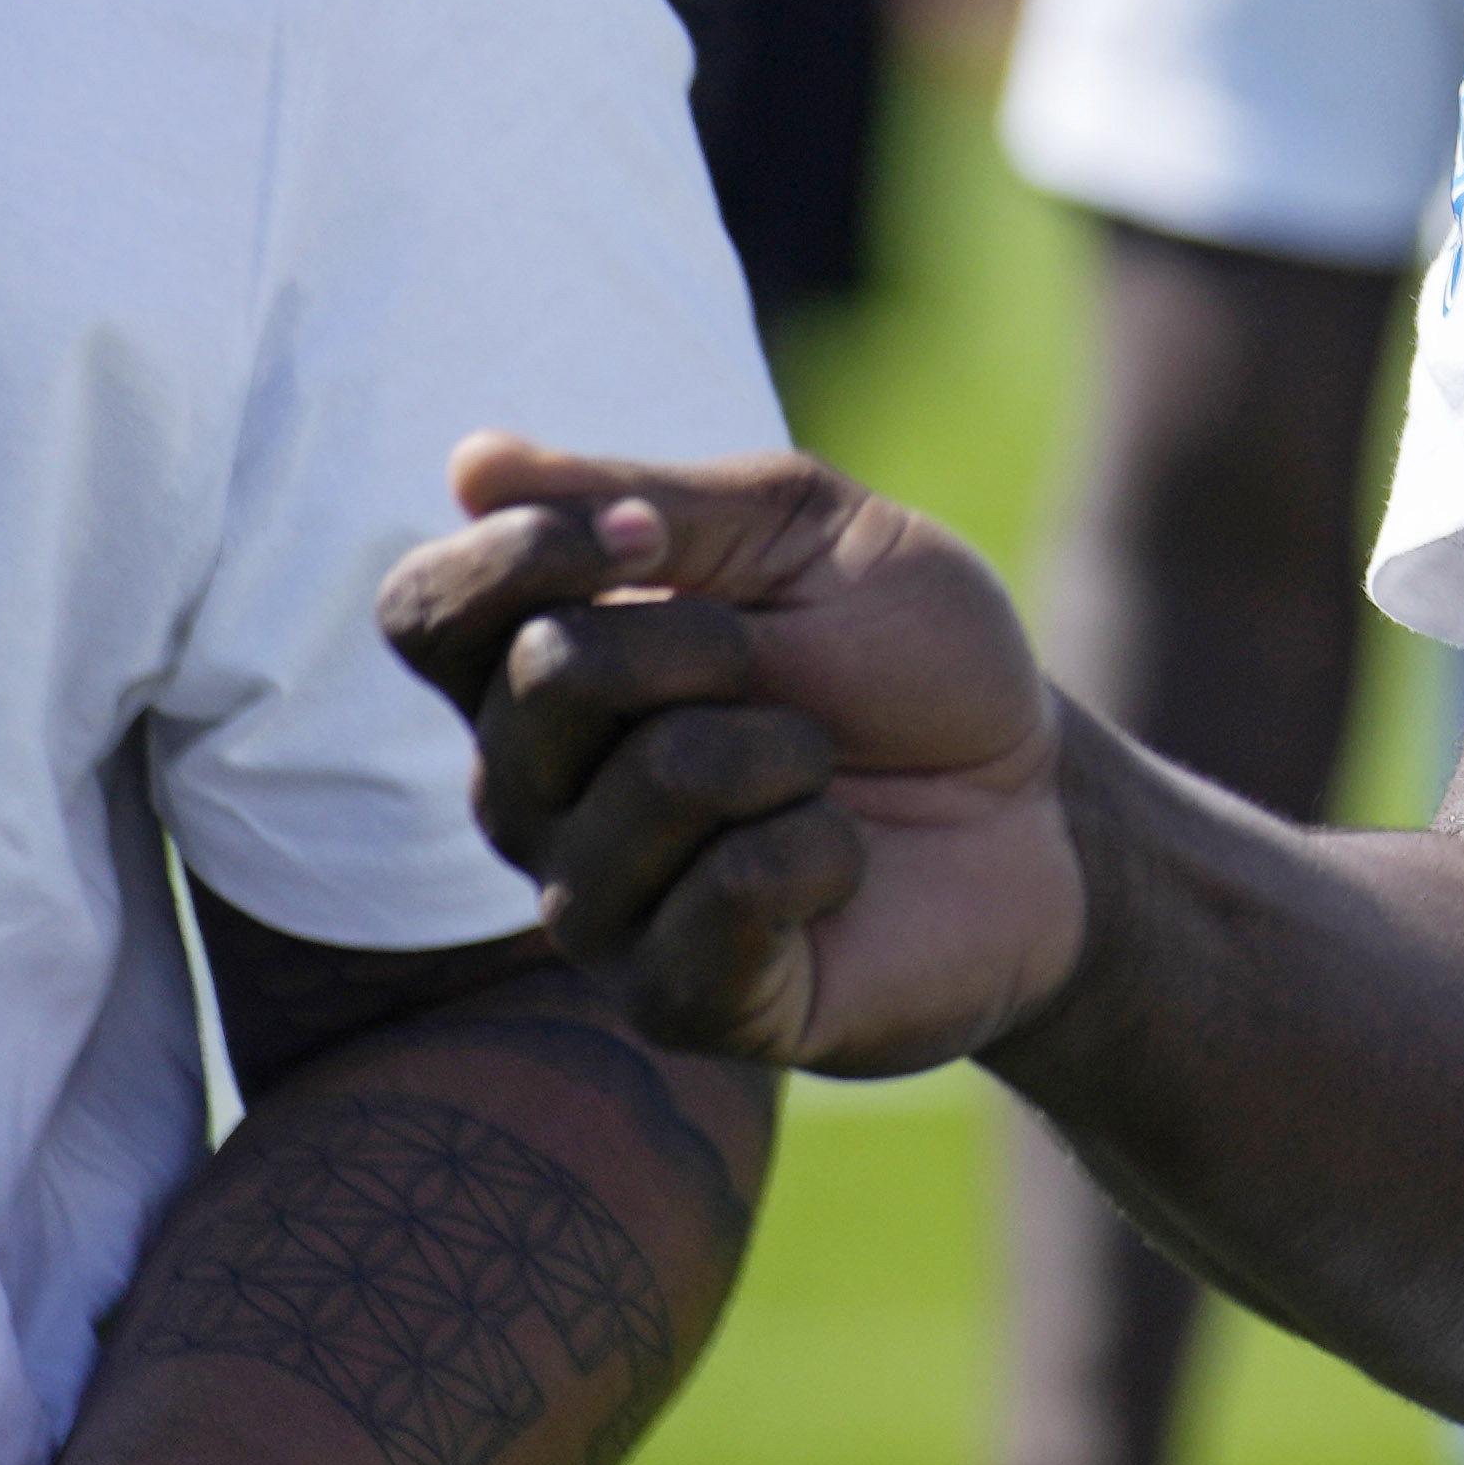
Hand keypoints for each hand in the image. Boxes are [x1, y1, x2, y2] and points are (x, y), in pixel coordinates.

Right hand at [379, 438, 1084, 1074]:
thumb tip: (470, 465)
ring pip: (658, 779)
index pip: (424, 610)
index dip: (528, 554)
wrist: (1039, 803)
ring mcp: (593, 905)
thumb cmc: (908, 662)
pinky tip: (839, 867)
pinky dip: (824, 851)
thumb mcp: (800, 531)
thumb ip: (643, 500)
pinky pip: (729, 894)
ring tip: (818, 776)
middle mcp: (530, 793)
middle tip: (780, 671)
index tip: (656, 536)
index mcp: (536, 668)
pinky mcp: (675, 999)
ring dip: (788, 751)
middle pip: (542, 679)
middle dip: (707, 641)